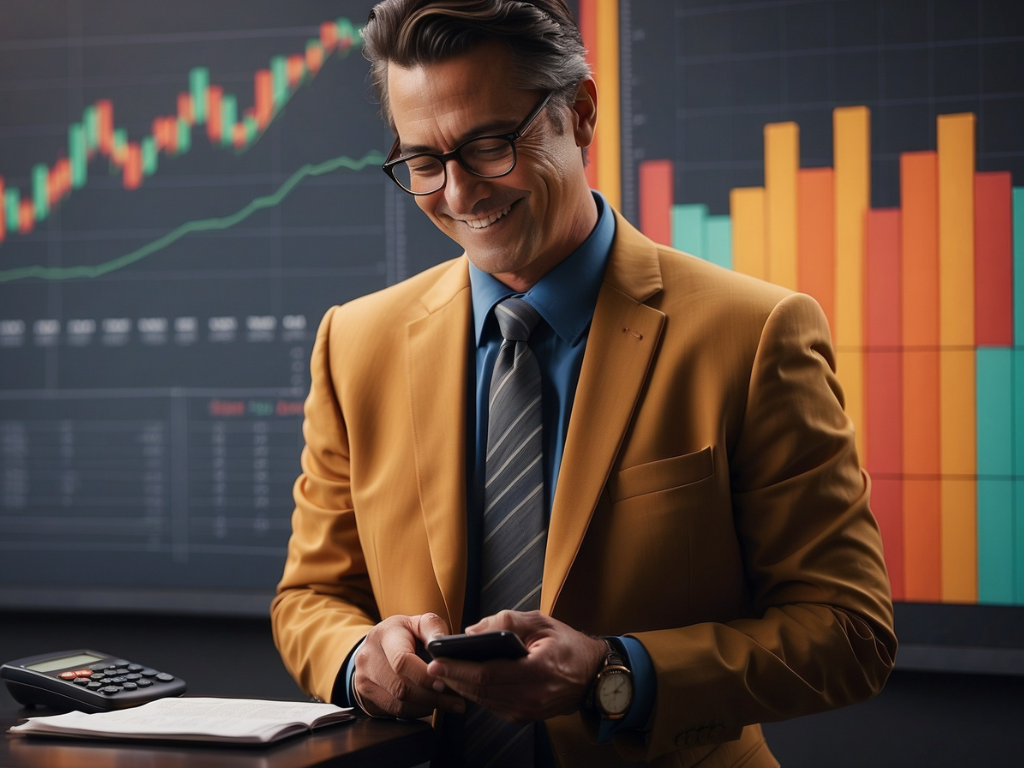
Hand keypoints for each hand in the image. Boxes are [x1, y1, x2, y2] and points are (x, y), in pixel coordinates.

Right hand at [352, 613, 465, 718]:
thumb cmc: (403, 634)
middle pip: (401, 687)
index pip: (402, 661)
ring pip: (398, 704)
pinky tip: (431, 707)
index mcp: (384, 635)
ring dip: (427, 707)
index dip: (426, 676)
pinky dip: (416, 712)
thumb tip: (445, 646)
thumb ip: (433, 629)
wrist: (374, 646)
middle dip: (433, 697)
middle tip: (457, 701)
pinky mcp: (366, 698)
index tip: (447, 683)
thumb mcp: (417, 623)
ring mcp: (363, 680)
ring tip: (448, 704)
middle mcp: (368, 658)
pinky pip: (394, 712)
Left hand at [425, 610, 606, 723]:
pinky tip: (462, 682)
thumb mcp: (540, 621)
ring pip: (484, 701)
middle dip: (453, 678)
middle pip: (481, 690)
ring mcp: (528, 711)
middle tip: (432, 667)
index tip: (438, 660)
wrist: (591, 674)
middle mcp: (532, 696)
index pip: (488, 673)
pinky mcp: (524, 716)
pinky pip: (492, 706)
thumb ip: (505, 621)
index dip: (459, 669)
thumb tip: (472, 631)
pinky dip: (475, 694)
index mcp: (538, 670)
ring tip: (442, 674)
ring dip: (460, 688)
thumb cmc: (567, 644)